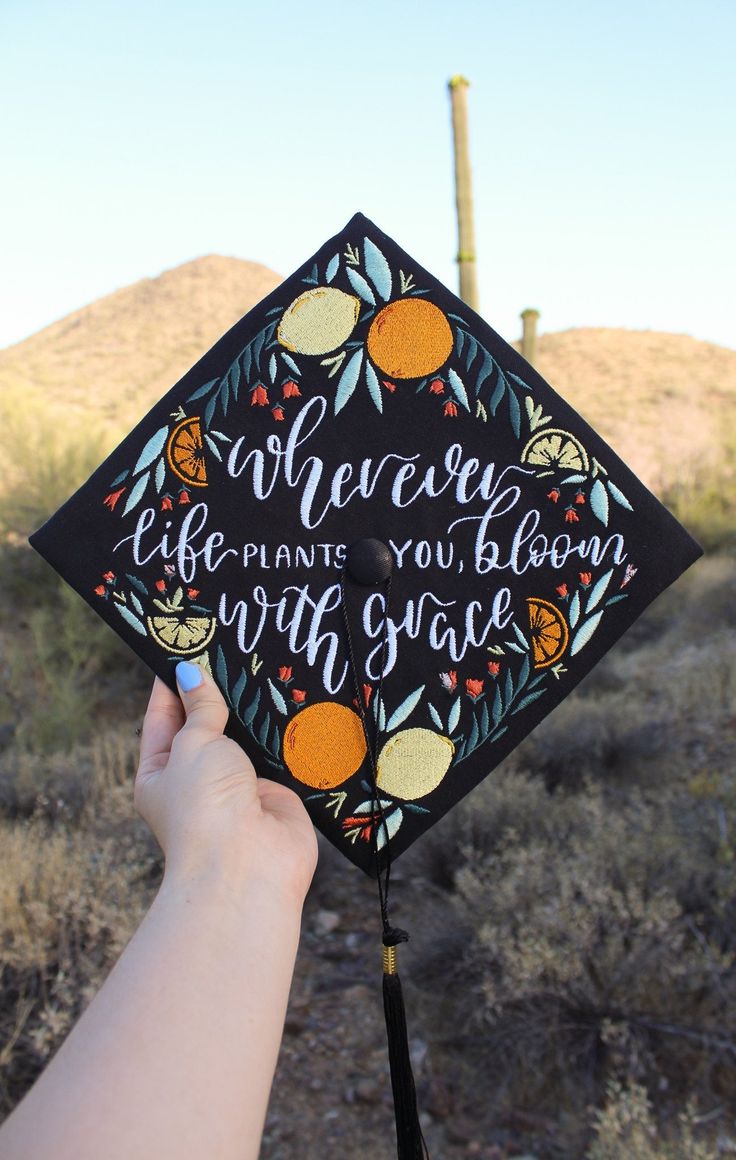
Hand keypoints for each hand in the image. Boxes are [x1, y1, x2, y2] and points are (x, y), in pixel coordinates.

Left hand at [135, 663, 317, 901]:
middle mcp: (197, 779)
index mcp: (160, 772)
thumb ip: (200, 709)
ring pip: (245, 737)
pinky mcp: (276, 792)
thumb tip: (192, 673)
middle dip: (219, 692)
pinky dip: (284, 734)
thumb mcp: (193, 746)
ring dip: (254, 712)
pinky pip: (278, 754)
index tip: (187, 643)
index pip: (164, 715)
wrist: (249, 866)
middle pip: (207, 724)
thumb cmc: (204, 807)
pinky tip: (294, 698)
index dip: (174, 680)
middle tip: (233, 646)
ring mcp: (238, 786)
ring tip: (265, 664)